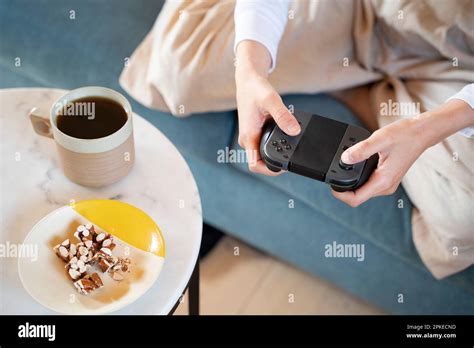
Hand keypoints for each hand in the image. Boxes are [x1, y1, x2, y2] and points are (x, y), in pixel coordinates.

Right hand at [235, 41, 300, 174]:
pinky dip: (275, 144)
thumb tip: (295, 131)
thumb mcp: (271, 100)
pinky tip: (285, 137)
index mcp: (249, 136)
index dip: (269, 170)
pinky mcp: (255, 132)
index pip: (255, 165)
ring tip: (291, 146)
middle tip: (293, 155)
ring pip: (263, 153)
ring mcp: (251, 137)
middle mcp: (248, 140)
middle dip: (276, 163)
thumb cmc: (255, 89)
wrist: (248, 80)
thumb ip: (283, 116)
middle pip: (260, 162)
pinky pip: (264, 144)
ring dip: (276, 153)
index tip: (283, 167)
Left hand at [332, 118, 426, 205]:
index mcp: (383, 181)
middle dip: (343, 187)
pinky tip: (356, 164)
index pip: (356, 199)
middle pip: (357, 196)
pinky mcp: (386, 179)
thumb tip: (344, 159)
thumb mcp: (380, 139)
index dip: (340, 195)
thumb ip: (361, 150)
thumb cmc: (404, 135)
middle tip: (336, 169)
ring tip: (347, 164)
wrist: (422, 133)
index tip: (331, 184)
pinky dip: (359, 176)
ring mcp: (386, 184)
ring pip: (361, 190)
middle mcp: (385, 187)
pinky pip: (367, 183)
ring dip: (351, 181)